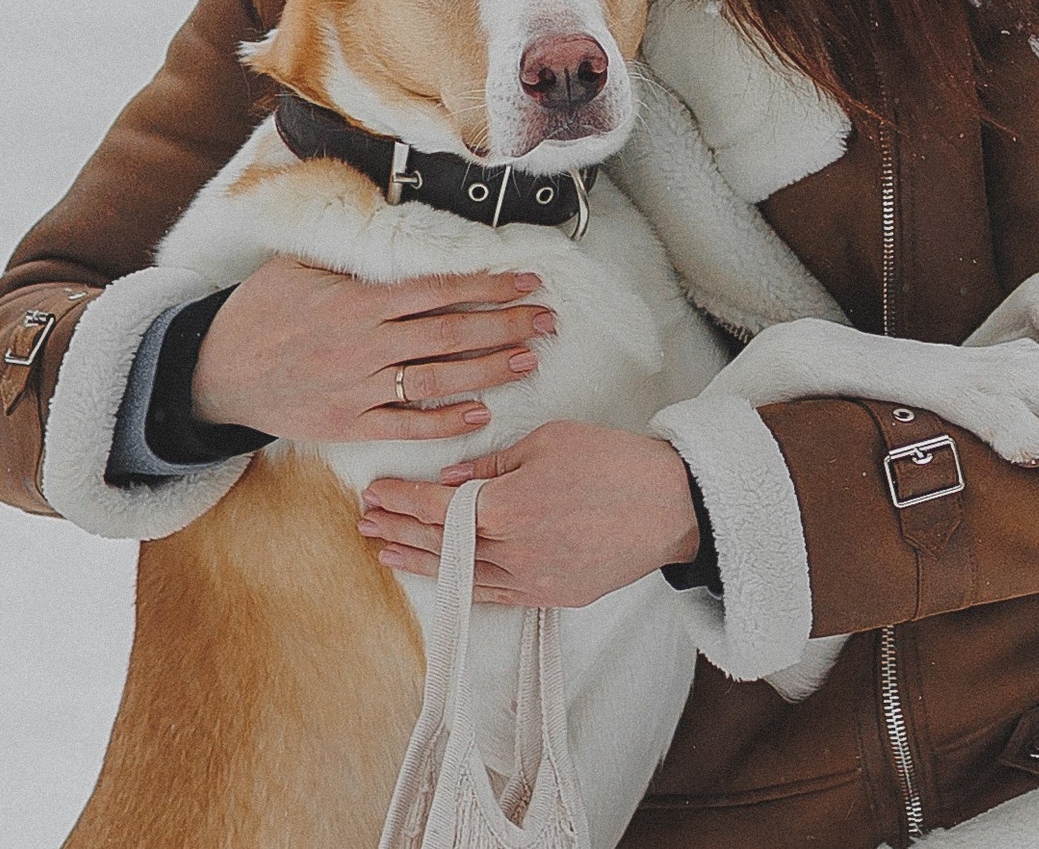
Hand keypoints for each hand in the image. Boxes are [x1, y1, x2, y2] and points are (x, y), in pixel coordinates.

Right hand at [192, 255, 555, 441]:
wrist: (215, 371)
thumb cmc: (258, 313)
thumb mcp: (299, 267)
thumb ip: (351, 258)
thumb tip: (392, 225)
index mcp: (358, 302)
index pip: (438, 291)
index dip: (488, 286)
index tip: (527, 281)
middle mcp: (365, 345)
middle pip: (451, 334)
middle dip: (505, 325)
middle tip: (547, 320)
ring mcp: (358, 388)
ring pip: (438, 379)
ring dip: (488, 370)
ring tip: (528, 360)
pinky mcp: (348, 424)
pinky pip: (406, 425)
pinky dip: (446, 422)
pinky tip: (481, 414)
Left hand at [359, 422, 699, 606]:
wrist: (672, 505)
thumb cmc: (613, 462)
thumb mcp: (548, 442)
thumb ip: (492, 466)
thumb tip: (450, 480)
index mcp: (507, 508)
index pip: (436, 508)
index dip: (401, 500)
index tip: (374, 491)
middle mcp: (512, 551)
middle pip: (440, 544)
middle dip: (398, 530)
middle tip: (366, 521)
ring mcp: (533, 579)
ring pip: (462, 574)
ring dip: (419, 562)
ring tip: (385, 553)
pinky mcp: (554, 595)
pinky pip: (496, 594)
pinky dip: (463, 585)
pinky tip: (442, 578)